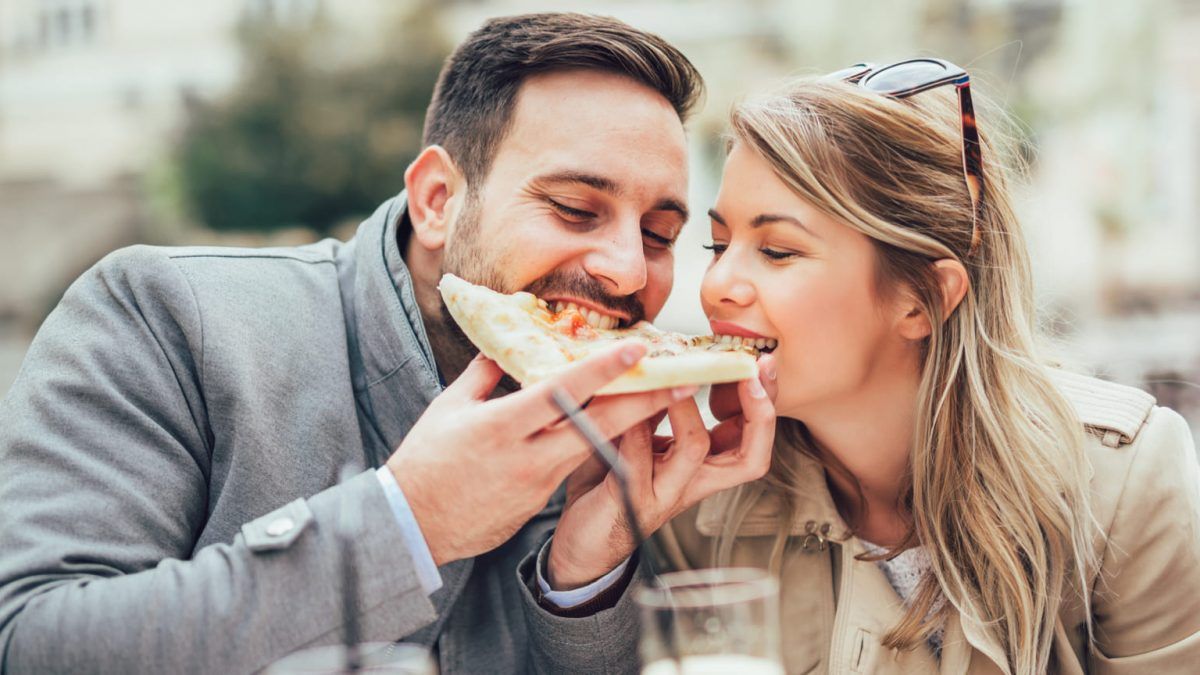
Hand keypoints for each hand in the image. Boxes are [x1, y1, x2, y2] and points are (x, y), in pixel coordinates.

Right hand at [387, 342, 695, 565]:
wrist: (413, 525)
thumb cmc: (425, 461)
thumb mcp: (449, 408)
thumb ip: (485, 375)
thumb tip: (508, 348)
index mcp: (502, 426)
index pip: (563, 392)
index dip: (604, 369)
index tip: (637, 349)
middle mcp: (527, 456)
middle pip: (599, 426)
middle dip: (644, 402)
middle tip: (681, 380)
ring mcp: (537, 483)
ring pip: (593, 447)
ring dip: (627, 423)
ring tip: (655, 398)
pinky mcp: (538, 501)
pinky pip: (572, 466)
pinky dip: (593, 445)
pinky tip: (611, 428)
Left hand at [546, 355, 777, 589]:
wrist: (582, 540)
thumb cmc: (613, 484)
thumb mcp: (641, 437)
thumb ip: (656, 406)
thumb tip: (667, 358)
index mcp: (703, 464)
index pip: (752, 436)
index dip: (765, 402)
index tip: (762, 364)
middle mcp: (693, 480)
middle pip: (749, 457)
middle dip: (759, 413)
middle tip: (751, 375)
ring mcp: (664, 491)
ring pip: (695, 452)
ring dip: (688, 410)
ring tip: (676, 380)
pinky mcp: (630, 498)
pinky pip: (637, 460)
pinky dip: (633, 428)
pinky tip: (626, 403)